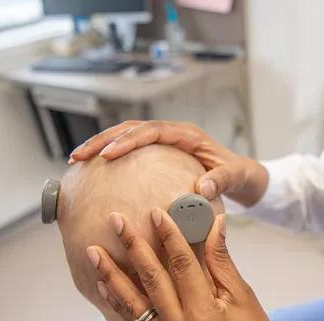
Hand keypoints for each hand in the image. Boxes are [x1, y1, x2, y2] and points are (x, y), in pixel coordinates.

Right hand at [69, 120, 268, 206]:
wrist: (245, 175)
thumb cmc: (240, 175)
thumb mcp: (236, 177)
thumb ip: (222, 180)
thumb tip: (203, 189)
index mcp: (188, 135)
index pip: (151, 131)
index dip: (128, 141)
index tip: (108, 155)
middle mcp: (174, 133)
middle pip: (131, 129)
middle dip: (103, 140)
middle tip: (79, 156)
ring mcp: (166, 141)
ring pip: (128, 136)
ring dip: (103, 145)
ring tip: (78, 160)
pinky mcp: (162, 153)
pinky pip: (133, 150)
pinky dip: (114, 155)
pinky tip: (96, 169)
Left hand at [87, 209, 286, 320]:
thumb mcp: (242, 295)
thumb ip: (221, 259)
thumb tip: (214, 222)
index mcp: (203, 314)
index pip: (181, 265)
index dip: (169, 235)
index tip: (155, 212)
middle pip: (151, 279)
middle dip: (132, 246)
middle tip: (116, 220)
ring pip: (133, 302)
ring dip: (111, 274)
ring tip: (93, 251)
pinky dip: (119, 301)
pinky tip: (105, 283)